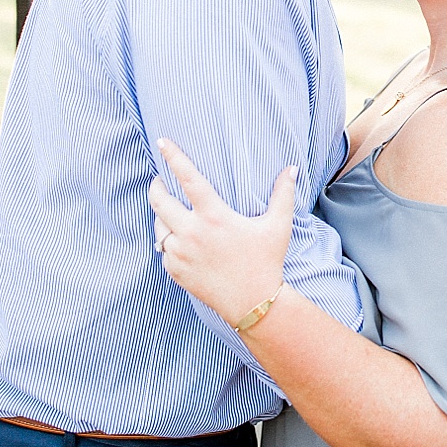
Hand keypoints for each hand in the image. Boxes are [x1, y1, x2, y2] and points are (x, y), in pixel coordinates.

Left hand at [149, 138, 296, 326]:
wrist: (253, 304)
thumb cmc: (267, 262)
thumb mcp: (278, 225)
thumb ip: (283, 193)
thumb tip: (291, 167)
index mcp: (214, 216)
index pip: (187, 178)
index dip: (173, 157)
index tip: (162, 142)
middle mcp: (192, 233)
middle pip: (159, 200)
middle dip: (155, 187)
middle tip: (159, 181)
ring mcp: (180, 254)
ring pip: (158, 227)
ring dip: (161, 216)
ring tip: (170, 213)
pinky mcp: (175, 272)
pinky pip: (163, 251)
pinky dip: (167, 243)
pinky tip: (178, 241)